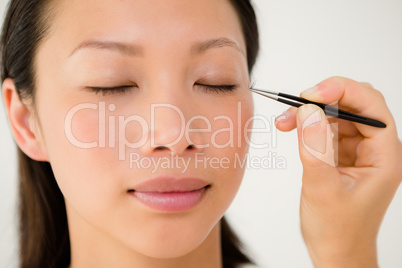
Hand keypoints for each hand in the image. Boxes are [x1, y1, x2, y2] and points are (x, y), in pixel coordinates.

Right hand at [275, 77, 401, 267]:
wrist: (335, 251)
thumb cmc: (337, 230)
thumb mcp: (323, 189)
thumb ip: (315, 148)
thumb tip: (307, 110)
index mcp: (384, 157)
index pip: (371, 108)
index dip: (343, 91)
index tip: (311, 94)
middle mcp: (374, 149)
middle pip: (355, 104)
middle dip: (324, 98)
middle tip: (296, 105)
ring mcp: (357, 151)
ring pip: (337, 113)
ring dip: (310, 111)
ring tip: (285, 121)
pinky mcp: (340, 154)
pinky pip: (325, 128)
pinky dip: (306, 124)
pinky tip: (290, 128)